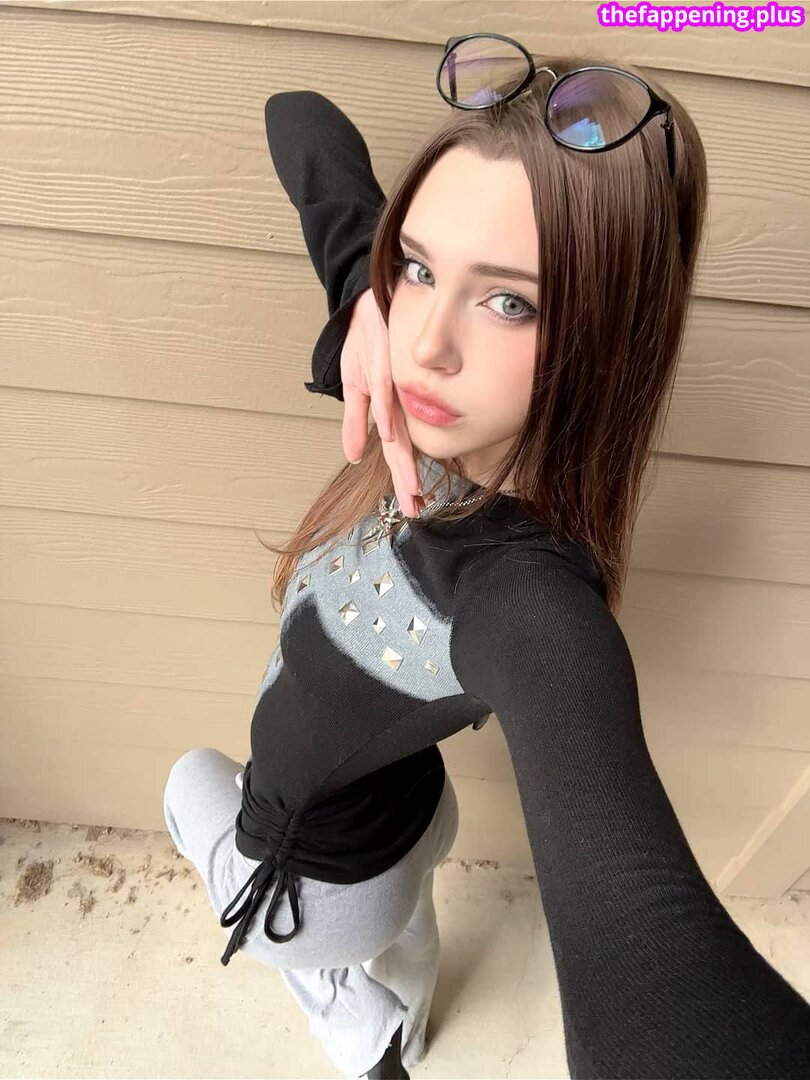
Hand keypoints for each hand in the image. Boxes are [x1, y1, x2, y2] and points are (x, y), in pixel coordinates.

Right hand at [339, 287, 424, 516]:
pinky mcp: (380, 355)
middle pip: (402, 445)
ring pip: (397, 422)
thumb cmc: (365, 341)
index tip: (413, 508)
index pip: (399, 450)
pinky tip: (391, 432)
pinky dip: (385, 409)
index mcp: (391, 406)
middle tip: (415, 507)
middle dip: (407, 477)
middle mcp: (395, 397)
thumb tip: (354, 459)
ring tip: (411, 483)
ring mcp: (390, 378)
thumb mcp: (355, 385)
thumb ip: (355, 423)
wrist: (367, 300)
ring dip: (403, 455)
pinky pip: (382, 385)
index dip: (404, 478)